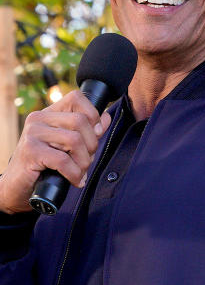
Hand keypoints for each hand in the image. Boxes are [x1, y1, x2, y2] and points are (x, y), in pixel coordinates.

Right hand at [0, 90, 110, 213]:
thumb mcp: (69, 145)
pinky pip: (63, 160)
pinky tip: (75, 180)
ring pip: (74, 140)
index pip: (76, 98)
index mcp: (49, 113)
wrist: (18, 186)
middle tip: (86, 160)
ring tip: (80, 172)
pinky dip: (75, 173)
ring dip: (83, 161)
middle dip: (91, 144)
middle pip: (80, 121)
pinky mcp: (30, 151)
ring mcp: (33, 133)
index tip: (96, 134)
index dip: (93, 115)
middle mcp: (38, 118)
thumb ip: (87, 131)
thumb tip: (106, 118)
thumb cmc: (46, 165)